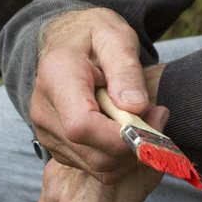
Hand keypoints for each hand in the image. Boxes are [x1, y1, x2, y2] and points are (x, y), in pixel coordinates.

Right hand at [31, 8, 167, 179]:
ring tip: (143, 117)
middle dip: (133, 145)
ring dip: (129, 152)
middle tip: (157, 116)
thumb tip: (134, 107)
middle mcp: (44, 110)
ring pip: (97, 166)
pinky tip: (124, 127)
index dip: (119, 137)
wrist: (65, 40)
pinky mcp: (56, 146)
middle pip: (93, 152)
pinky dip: (118, 155)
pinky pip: (94, 166)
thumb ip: (126, 69)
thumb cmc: (92, 34)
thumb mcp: (115, 36)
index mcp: (57, 77)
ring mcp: (47, 132)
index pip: (82, 126)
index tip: (150, 123)